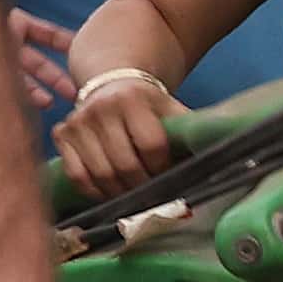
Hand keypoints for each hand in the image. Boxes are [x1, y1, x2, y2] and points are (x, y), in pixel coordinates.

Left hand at [6, 0, 78, 117]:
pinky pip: (5, 91)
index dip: (63, 41)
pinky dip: (21, 98)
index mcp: (13, 25)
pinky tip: (32, 105)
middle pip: (39, 63)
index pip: (45, 34)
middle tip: (75, 89)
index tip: (81, 50)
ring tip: (53, 102)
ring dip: (41, 91)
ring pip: (24, 81)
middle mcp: (6, 46)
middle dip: (57, 76)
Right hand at [55, 65, 182, 195]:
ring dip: (120, 193)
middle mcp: (100, 108)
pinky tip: (109, 194)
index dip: (163, 167)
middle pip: (125, 163)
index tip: (170, 177)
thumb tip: (221, 155)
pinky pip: (76, 174)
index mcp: (132, 99)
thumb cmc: (148, 105)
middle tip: (153, 195)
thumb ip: (188, 130)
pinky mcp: (61, 133)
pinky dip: (94, 191)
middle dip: (143, 186)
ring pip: (100, 173)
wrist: (112, 84)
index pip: (151, 145)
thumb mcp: (171, 109)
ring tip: (134, 198)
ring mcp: (77, 121)